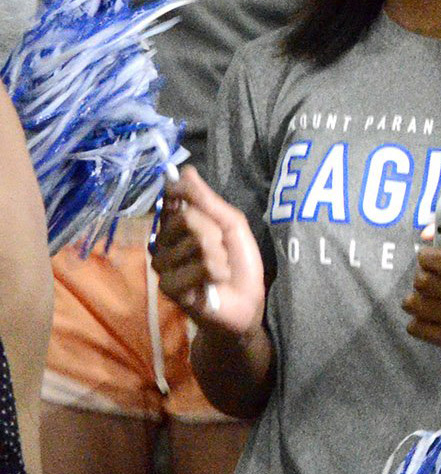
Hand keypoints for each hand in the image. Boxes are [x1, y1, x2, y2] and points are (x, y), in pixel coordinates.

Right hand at [152, 168, 265, 338]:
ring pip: (198, 242)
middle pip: (189, 218)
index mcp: (176, 225)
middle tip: (221, 250)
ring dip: (220, 256)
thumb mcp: (231, 224)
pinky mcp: (168, 286)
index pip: (172, 198)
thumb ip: (207, 200)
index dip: (183, 193)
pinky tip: (214, 283)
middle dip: (216, 232)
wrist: (244, 302)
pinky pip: (201, 265)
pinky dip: (218, 272)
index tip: (191, 196)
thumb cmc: (239, 262)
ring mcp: (163, 265)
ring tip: (219, 270)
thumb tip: (185, 170)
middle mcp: (163, 243)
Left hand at [405, 219, 440, 354]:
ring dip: (414, 298)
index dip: (427, 257)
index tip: (426, 256)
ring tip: (427, 297)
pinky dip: (416, 320)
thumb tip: (424, 233)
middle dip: (420, 277)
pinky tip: (429, 315)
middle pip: (423, 282)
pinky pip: (416, 327)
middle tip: (428, 279)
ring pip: (415, 305)